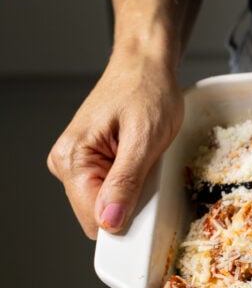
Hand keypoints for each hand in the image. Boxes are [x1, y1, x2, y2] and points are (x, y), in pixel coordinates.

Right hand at [47, 51, 183, 238]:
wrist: (146, 66)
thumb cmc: (148, 92)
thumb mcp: (145, 140)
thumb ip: (126, 183)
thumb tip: (109, 221)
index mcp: (72, 158)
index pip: (93, 219)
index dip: (125, 220)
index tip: (147, 203)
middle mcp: (66, 163)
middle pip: (99, 215)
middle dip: (129, 204)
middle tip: (149, 172)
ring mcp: (77, 163)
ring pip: (107, 205)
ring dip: (133, 193)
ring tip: (145, 162)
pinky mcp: (91, 162)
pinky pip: (112, 191)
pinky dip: (133, 184)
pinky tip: (140, 161)